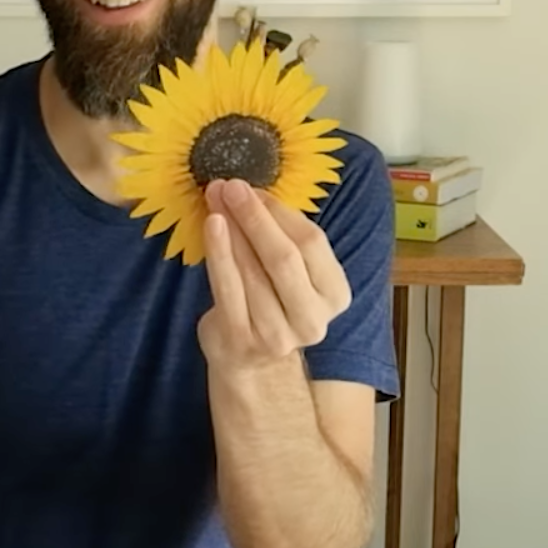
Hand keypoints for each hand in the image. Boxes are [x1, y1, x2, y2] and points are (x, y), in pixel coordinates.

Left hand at [198, 179, 351, 372]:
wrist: (251, 360)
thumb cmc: (271, 302)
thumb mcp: (291, 274)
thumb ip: (281, 238)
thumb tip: (247, 191)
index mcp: (335, 296)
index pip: (312, 243)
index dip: (280, 212)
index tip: (253, 188)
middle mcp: (312, 319)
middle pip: (284, 257)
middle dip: (255, 217)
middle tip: (231, 187)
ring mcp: (277, 335)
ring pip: (253, 270)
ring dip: (232, 229)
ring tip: (215, 199)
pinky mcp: (242, 340)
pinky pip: (227, 287)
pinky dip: (219, 252)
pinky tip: (212, 226)